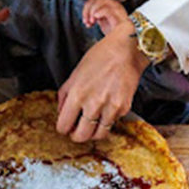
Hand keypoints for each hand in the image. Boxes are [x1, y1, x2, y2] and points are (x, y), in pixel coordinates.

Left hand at [57, 18, 148, 142]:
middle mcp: (93, 105)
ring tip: (91, 125)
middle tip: (77, 131)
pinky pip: (112, 123)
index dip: (63, 128)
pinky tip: (106, 109)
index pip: (64, 125)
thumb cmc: (100, 57)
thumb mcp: (75, 73)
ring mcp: (110, 109)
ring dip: (92, 132)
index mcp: (77, 95)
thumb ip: (65, 94)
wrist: (126, 52)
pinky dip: (107, 120)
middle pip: (81, 136)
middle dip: (76, 136)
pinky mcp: (123, 109)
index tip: (65, 127)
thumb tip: (61, 111)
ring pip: (98, 135)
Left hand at [82, 0, 126, 35]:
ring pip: (101, 2)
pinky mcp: (119, 16)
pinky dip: (99, 13)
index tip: (85, 19)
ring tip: (91, 22)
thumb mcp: (103, 22)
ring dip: (93, 12)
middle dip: (88, 10)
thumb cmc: (115, 33)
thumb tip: (87, 14)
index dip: (87, 8)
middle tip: (86, 21)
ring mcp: (117, 9)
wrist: (124, 41)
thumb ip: (96, 15)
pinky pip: (107, 10)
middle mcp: (114, 4)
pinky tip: (96, 19)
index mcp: (110, 5)